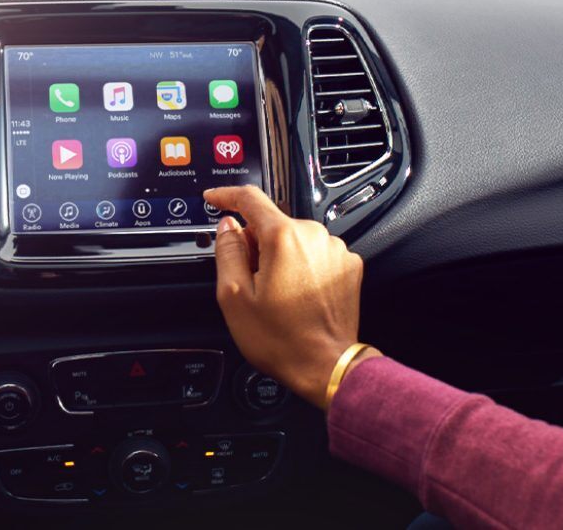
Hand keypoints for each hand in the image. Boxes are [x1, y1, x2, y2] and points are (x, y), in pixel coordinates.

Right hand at [204, 185, 375, 408]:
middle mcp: (313, 235)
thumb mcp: (235, 297)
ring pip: (294, 239)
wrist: (326, 366)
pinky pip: (315, 253)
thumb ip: (227, 252)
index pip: (250, 198)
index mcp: (283, 237)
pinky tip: (297, 295)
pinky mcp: (348, 265)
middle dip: (256, 243)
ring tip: (277, 294)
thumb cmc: (282, 339)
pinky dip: (302, 266)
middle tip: (250, 280)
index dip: (226, 196)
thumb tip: (227, 228)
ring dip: (281, 256)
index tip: (214, 199)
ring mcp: (334, 249)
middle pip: (273, 223)